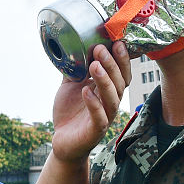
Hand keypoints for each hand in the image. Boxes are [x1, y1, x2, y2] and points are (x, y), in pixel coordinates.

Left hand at [50, 41, 131, 162]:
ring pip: (112, 98)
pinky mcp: (94, 131)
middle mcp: (110, 103)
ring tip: (94, 66)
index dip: (121, 58)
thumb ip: (74, 68)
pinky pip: (99, 117)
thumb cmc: (70, 112)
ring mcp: (104, 117)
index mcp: (108, 91)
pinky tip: (85, 91)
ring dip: (104, 81)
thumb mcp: (71, 85)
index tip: (116, 41)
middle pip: (119, 83)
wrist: (62, 141)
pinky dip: (93, 103)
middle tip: (101, 49)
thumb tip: (72, 45)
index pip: (121, 73)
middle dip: (112, 65)